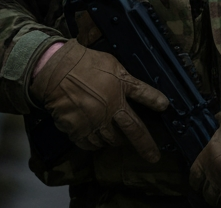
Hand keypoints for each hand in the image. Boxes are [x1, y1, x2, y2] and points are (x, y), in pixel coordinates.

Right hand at [28, 40, 170, 161]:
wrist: (55, 71)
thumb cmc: (84, 64)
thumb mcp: (112, 65)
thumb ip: (128, 81)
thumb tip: (137, 88)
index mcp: (120, 93)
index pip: (144, 97)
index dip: (156, 103)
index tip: (165, 108)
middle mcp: (110, 112)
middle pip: (132, 132)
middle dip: (145, 146)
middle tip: (152, 156)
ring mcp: (94, 123)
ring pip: (110, 141)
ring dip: (114, 140)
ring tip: (115, 138)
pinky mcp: (77, 130)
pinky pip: (89, 144)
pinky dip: (93, 143)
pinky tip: (94, 138)